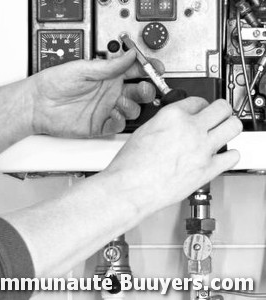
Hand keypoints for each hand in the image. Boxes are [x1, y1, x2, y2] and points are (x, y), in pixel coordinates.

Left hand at [30, 50, 163, 137]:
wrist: (39, 105)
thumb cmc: (55, 83)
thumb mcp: (83, 69)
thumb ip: (109, 66)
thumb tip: (130, 55)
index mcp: (108, 76)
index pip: (135, 71)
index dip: (148, 69)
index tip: (156, 69)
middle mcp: (110, 93)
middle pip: (138, 92)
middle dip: (146, 90)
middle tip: (146, 88)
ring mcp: (106, 109)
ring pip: (131, 110)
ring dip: (131, 106)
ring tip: (120, 102)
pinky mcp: (100, 125)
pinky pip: (117, 126)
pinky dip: (119, 122)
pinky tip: (112, 115)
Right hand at [104, 98, 242, 207]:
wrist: (131, 187)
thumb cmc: (131, 164)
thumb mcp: (145, 131)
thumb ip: (166, 124)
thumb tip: (176, 125)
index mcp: (173, 116)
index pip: (197, 101)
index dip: (200, 106)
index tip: (200, 111)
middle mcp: (191, 129)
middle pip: (222, 108)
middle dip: (220, 110)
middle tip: (218, 116)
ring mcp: (202, 149)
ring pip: (234, 127)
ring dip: (229, 127)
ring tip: (222, 132)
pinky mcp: (208, 170)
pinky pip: (233, 156)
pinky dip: (229, 155)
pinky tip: (221, 156)